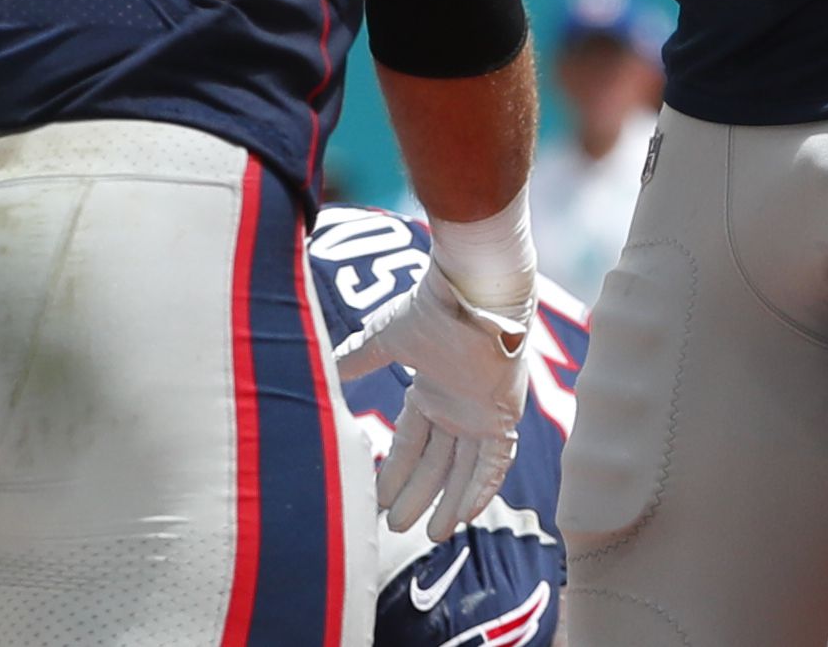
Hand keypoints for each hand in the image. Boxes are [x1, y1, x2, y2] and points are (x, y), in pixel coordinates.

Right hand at [333, 263, 530, 534]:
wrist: (472, 293)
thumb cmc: (430, 310)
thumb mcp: (385, 340)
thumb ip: (357, 358)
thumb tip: (324, 367)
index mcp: (430, 392)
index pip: (411, 444)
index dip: (395, 472)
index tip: (376, 500)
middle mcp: (456, 409)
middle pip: (435, 464)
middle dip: (417, 496)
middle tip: (396, 528)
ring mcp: (481, 414)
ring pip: (464, 470)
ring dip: (450, 502)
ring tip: (433, 535)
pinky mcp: (504, 416)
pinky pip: (495, 462)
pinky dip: (481, 488)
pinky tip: (466, 515)